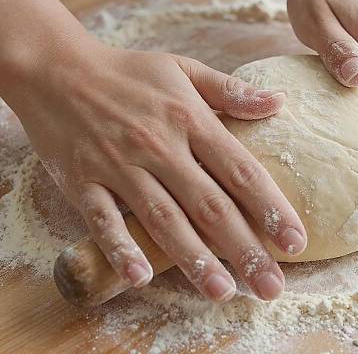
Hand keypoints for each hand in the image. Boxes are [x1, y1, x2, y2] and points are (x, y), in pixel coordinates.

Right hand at [11, 37, 306, 300]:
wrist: (59, 69)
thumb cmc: (130, 72)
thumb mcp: (184, 69)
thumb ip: (231, 91)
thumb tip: (279, 102)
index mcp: (190, 119)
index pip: (240, 169)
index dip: (270, 207)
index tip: (295, 241)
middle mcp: (159, 146)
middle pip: (209, 205)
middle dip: (244, 248)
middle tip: (270, 286)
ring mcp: (120, 165)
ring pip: (163, 219)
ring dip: (194, 259)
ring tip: (222, 291)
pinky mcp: (84, 180)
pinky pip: (103, 220)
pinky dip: (122, 248)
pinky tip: (142, 277)